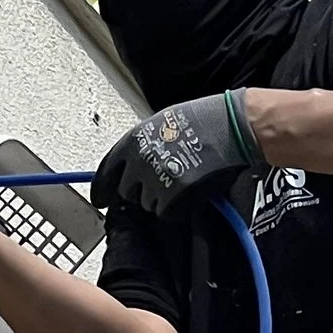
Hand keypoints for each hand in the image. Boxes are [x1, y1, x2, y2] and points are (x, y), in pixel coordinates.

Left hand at [91, 93, 260, 219]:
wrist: (232, 127)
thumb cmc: (205, 120)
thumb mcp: (162, 123)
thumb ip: (143, 146)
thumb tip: (132, 164)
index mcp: (134, 141)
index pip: (106, 173)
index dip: (102, 190)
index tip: (100, 200)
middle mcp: (140, 161)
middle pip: (127, 192)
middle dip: (140, 191)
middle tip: (161, 183)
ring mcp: (157, 180)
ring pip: (147, 204)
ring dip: (161, 199)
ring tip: (182, 181)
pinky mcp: (175, 196)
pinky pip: (167, 213)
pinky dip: (177, 208)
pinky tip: (189, 192)